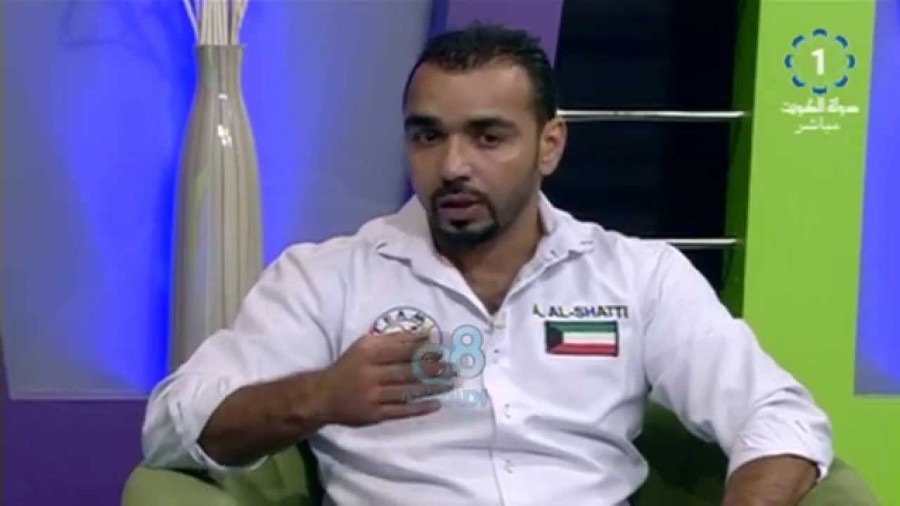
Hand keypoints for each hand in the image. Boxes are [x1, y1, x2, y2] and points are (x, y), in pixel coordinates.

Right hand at [312, 331, 455, 426]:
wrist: (323, 396)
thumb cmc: (349, 366)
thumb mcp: (365, 346)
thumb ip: (392, 340)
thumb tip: (424, 334)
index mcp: (368, 353)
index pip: (402, 350)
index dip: (425, 350)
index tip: (445, 349)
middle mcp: (370, 374)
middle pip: (408, 371)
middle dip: (434, 369)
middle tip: (455, 368)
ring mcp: (372, 396)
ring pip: (407, 391)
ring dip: (432, 388)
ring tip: (451, 384)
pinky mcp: (374, 415)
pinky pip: (401, 411)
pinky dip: (419, 408)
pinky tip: (436, 404)